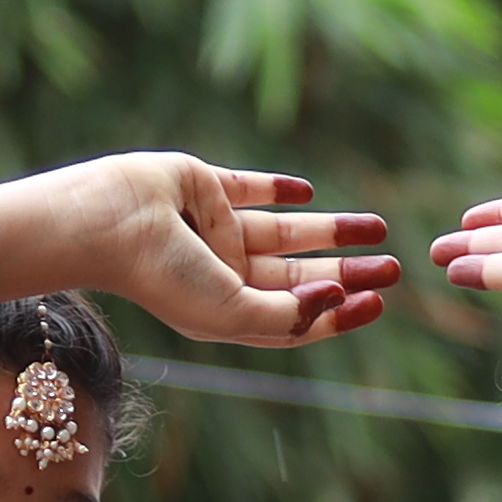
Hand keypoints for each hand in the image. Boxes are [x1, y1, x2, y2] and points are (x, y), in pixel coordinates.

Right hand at [0, 154, 395, 343]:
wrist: (105, 223)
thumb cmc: (162, 278)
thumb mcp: (233, 311)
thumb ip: (287, 313)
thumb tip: (338, 300)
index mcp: (230, 310)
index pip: (297, 316)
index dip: (340, 314)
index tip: (380, 302)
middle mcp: (226, 273)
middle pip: (302, 274)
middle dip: (349, 271)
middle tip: (395, 267)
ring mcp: (215, 228)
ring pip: (287, 230)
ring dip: (332, 229)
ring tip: (378, 226)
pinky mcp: (203, 185)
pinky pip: (249, 187)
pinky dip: (278, 189)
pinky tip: (307, 191)